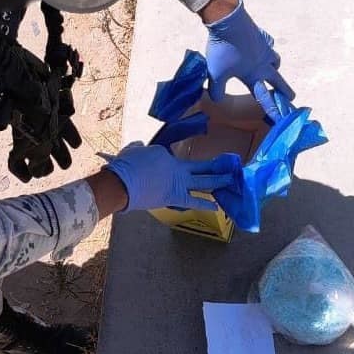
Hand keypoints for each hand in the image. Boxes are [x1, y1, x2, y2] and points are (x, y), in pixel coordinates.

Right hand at [103, 143, 239, 211]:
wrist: (121, 184)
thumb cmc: (124, 166)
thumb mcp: (131, 151)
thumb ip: (138, 148)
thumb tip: (139, 146)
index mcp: (164, 153)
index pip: (169, 156)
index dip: (165, 160)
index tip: (157, 165)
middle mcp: (176, 166)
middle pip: (199, 165)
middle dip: (215, 166)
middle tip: (228, 165)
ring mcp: (178, 182)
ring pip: (203, 181)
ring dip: (218, 180)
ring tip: (231, 180)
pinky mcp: (175, 197)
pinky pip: (194, 200)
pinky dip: (205, 203)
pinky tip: (217, 206)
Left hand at [205, 0, 294, 121]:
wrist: (228, 21)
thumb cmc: (223, 50)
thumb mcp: (215, 74)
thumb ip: (217, 90)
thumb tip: (217, 100)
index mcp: (254, 75)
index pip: (264, 97)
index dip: (273, 108)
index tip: (282, 118)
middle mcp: (264, 63)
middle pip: (278, 80)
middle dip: (284, 90)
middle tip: (290, 97)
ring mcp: (264, 48)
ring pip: (275, 60)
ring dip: (274, 67)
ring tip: (271, 69)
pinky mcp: (261, 36)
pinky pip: (267, 45)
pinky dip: (266, 49)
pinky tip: (260, 47)